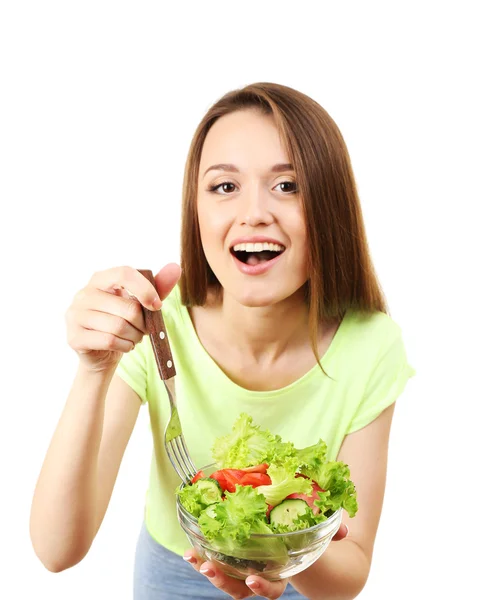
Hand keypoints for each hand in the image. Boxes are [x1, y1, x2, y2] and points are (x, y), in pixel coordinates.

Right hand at [65, 263, 180, 372]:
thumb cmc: (123, 323)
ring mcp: (75, 315)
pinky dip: (124, 346)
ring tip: (133, 338)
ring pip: (119, 327)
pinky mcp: (74, 337)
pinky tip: (124, 346)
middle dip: (143, 324)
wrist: (101, 354)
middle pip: (127, 308)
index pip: (124, 273)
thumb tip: (176, 267)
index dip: (145, 290)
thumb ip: (158, 286)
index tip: (157, 306)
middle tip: (144, 330)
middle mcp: (83, 294)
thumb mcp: (141, 304)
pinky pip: (110, 341)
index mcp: (100, 279)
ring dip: (134, 337)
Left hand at [183, 522, 348, 598]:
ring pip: (223, 578)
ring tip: (193, 558)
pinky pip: (214, 561)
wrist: (294, 540)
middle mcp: (260, 574)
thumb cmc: (305, 538)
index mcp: (280, 571)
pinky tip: (189, 550)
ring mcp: (243, 567)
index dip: (262, 586)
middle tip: (210, 569)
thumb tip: (344, 529)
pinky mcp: (230, 555)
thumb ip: (331, 533)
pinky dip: (200, 556)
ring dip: (207, 569)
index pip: (273, 587)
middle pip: (240, 589)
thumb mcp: (319, 534)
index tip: (251, 578)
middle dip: (223, 581)